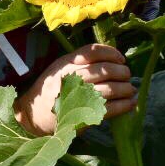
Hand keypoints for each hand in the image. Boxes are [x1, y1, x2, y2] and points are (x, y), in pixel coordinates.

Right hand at [14, 43, 135, 135]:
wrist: (34, 114)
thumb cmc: (51, 89)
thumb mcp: (60, 67)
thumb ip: (80, 61)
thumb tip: (112, 60)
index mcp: (67, 62)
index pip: (93, 51)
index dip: (112, 53)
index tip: (121, 59)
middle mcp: (72, 76)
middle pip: (105, 70)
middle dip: (122, 72)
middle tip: (128, 76)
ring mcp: (77, 95)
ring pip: (110, 88)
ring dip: (125, 89)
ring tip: (130, 91)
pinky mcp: (82, 113)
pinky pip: (109, 108)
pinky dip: (123, 105)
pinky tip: (129, 104)